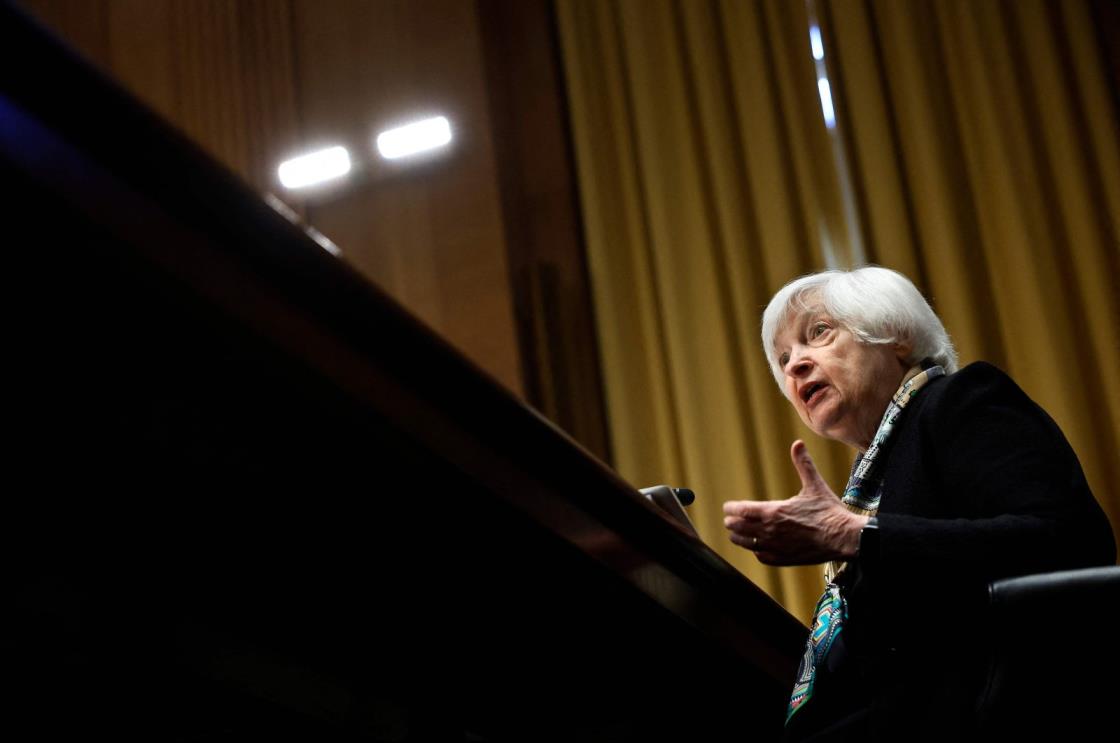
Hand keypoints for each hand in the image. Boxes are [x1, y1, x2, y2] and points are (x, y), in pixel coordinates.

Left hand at [722, 440, 866, 564]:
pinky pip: (760, 556)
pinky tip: (758, 546)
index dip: (731, 508)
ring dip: (739, 537)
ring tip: (738, 532)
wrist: (844, 538)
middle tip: (731, 518)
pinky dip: (756, 550)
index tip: (728, 507)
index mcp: (773, 512)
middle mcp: (769, 531)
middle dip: (732, 521)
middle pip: (736, 528)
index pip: (740, 510)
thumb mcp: (814, 485)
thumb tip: (798, 444)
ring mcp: (775, 547)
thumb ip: (803, 464)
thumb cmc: (829, 512)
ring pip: (745, 544)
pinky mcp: (783, 559)